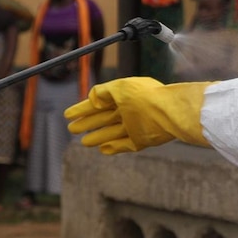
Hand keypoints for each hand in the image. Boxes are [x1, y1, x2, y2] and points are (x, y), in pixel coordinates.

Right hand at [65, 77, 214, 154]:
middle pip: (105, 118)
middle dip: (88, 122)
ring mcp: (136, 126)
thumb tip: (92, 99)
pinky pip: (125, 145)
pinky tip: (102, 149)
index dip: (83, 108)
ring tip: (83, 141)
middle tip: (71, 128)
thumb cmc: (146, 96)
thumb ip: (103, 92)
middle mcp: (131, 110)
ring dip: (98, 136)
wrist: (170, 111)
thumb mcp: (120, 87)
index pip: (100, 102)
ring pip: (113, 132)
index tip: (68, 114)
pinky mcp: (142, 140)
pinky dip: (114, 147)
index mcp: (126, 95)